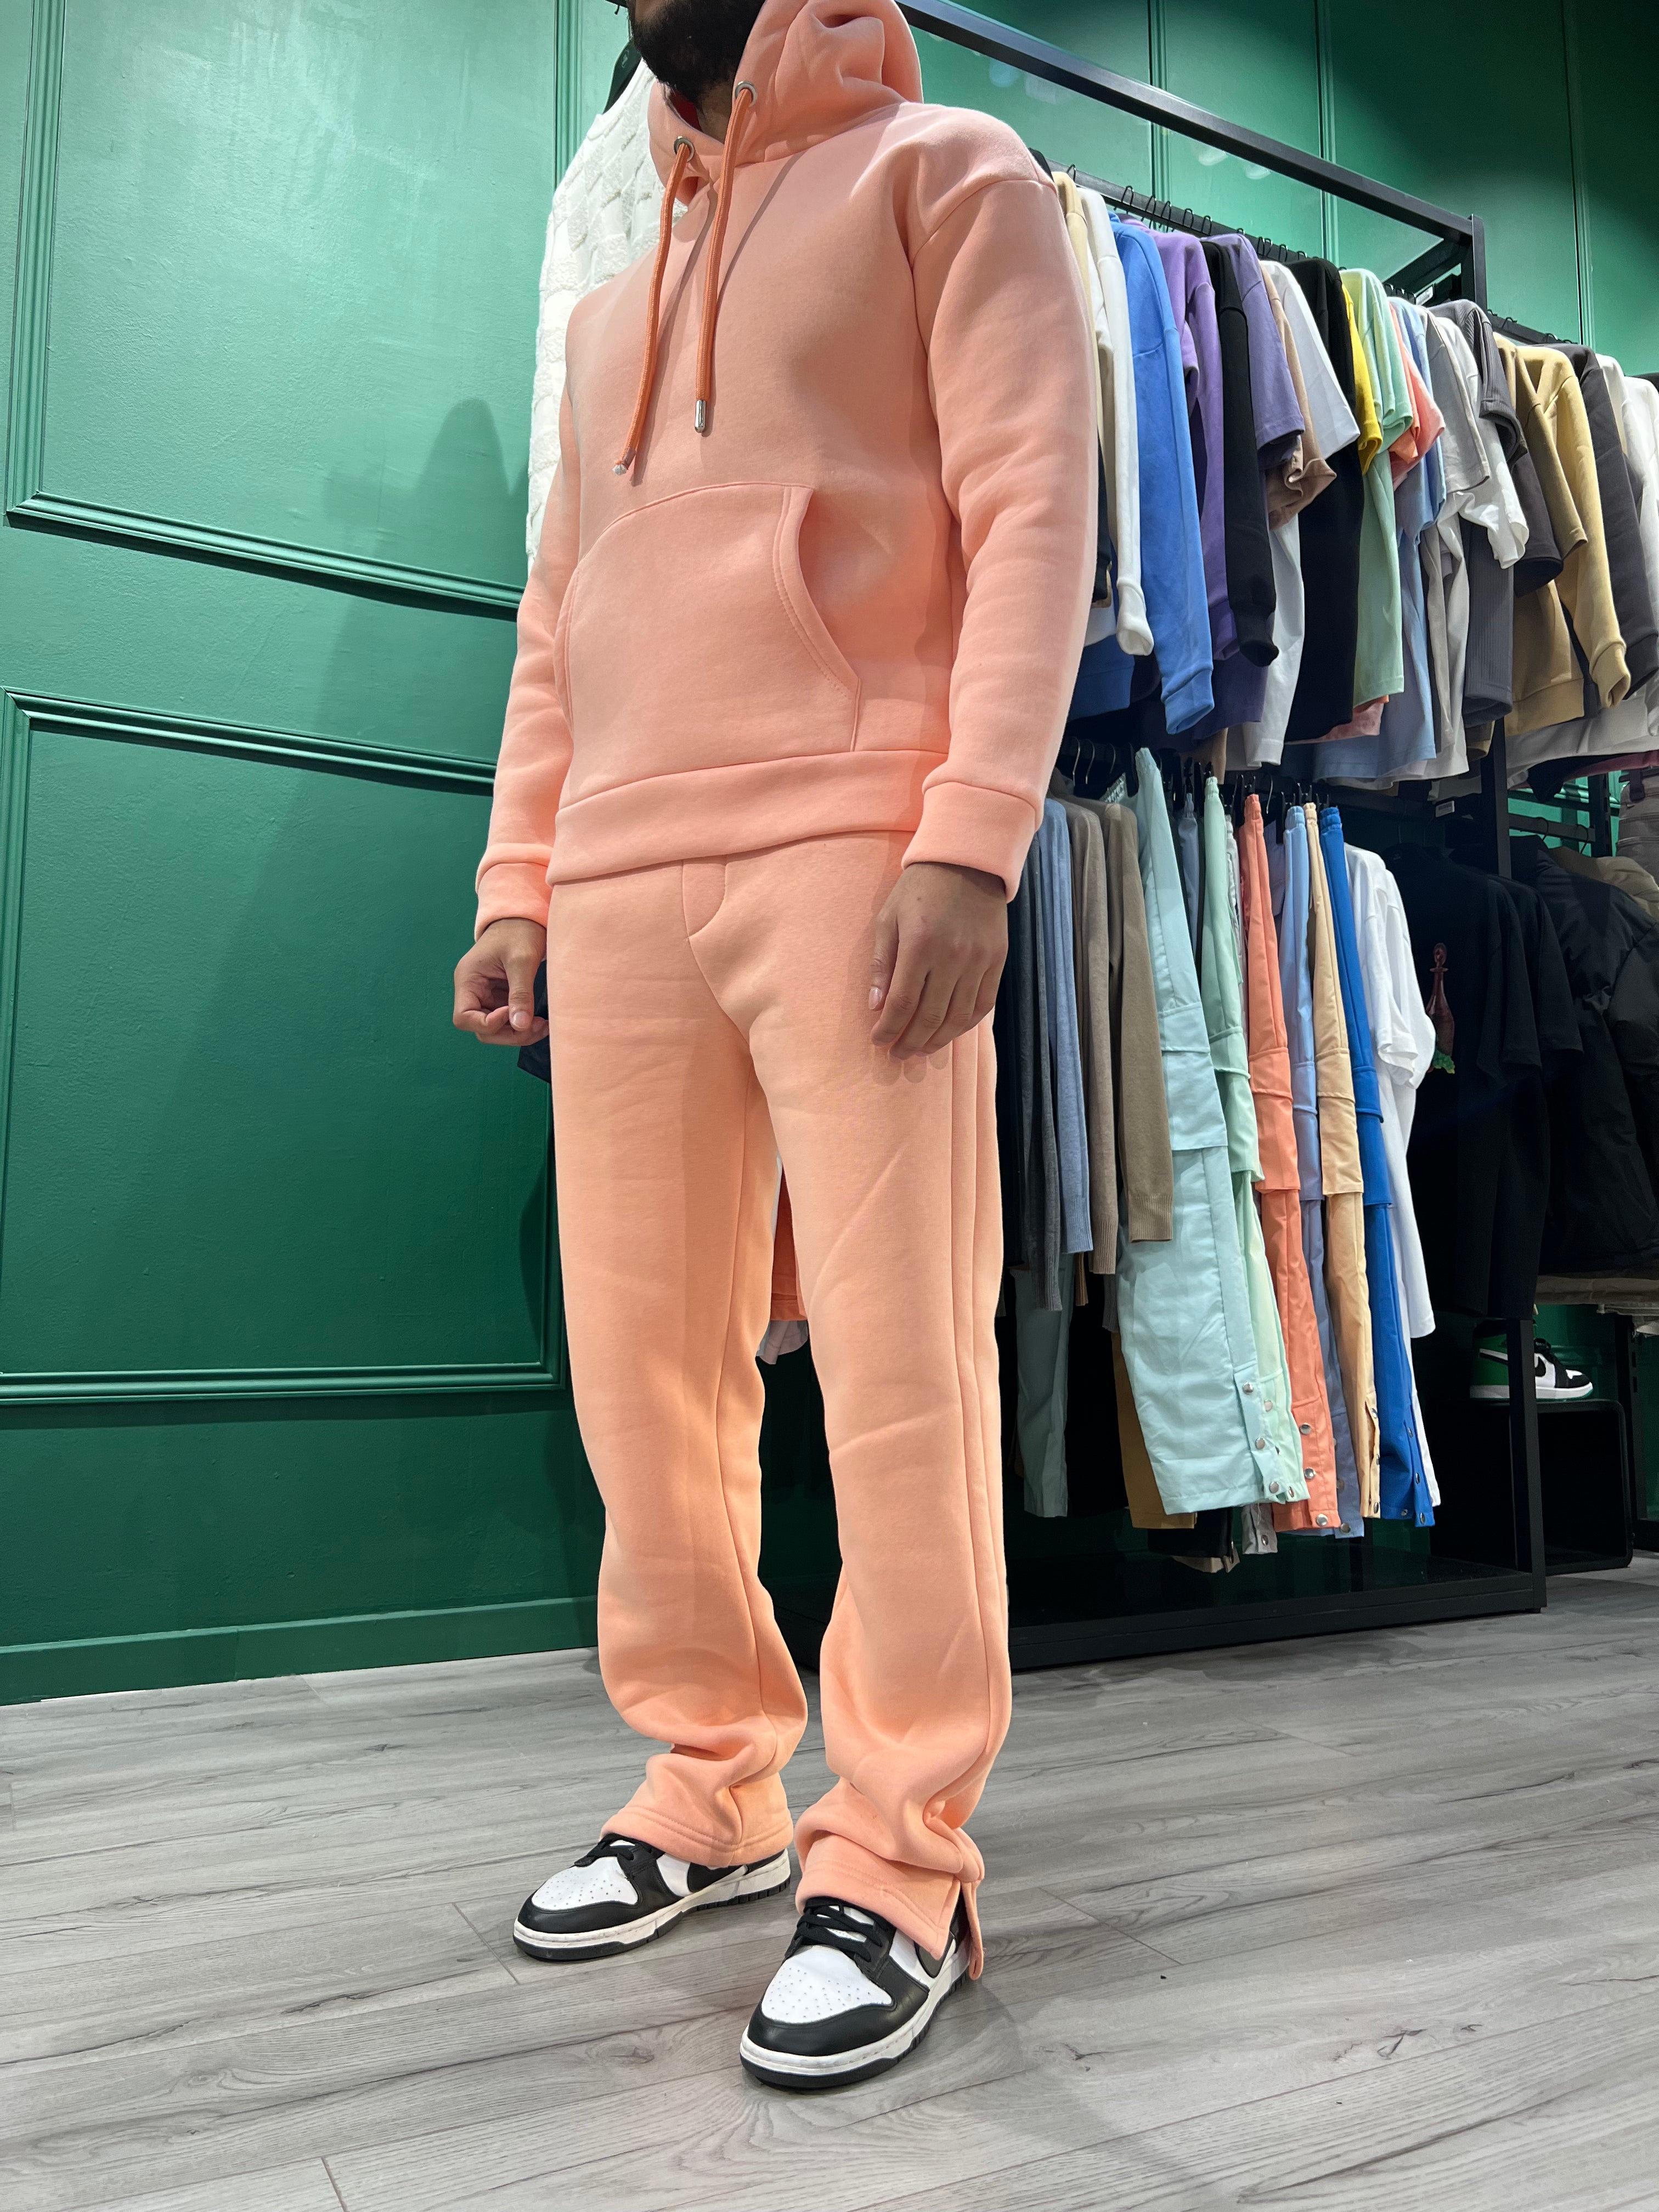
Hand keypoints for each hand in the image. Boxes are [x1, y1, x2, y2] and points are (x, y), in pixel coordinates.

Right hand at [454, 919, 548, 1045]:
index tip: (510, 1014)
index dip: (486, 1024)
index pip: (463, 1017)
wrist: (524, 919)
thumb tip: (521, 1025)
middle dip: (507, 1034)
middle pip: (481, 1029)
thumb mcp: (522, 961)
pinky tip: (539, 1022)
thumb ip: (520, 993)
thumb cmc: (518, 932)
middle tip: (535, 1028)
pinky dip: (522, 1026)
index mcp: (468, 979)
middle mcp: (473, 991)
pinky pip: (508, 1021)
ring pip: (495, 1030)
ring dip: (517, 1034)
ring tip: (542, 1027)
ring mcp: (487, 997)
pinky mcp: (501, 998)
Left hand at [870, 861, 1006, 1060]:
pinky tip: (949, 1032)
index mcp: (920, 945)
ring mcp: (979, 960)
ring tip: (920, 1050)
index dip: (889, 1028)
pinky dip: (966, 1025)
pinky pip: (983, 1004)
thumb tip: (875, 1005)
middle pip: (930, 1016)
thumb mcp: (888, 919)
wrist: (966, 862)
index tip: (878, 1041)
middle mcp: (952, 956)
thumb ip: (881, 964)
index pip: (903, 1002)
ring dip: (937, 1040)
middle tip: (897, 1054)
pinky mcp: (997, 960)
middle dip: (910, 1042)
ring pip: (958, 1017)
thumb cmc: (919, 889)